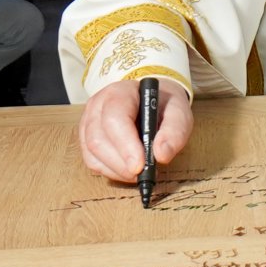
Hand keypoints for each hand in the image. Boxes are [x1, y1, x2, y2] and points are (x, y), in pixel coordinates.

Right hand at [78, 79, 194, 182]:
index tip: (140, 165)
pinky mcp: (86, 139)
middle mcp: (98, 105)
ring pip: (93, 153)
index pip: (114, 118)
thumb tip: (161, 155)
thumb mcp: (179, 112)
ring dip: (117, 170)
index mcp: (120, 92)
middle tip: (144, 174)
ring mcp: (88, 122)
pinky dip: (111, 171)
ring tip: (140, 172)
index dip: (125, 144)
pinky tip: (128, 171)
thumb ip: (175, 132)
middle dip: (121, 163)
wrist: (154, 101)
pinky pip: (93, 161)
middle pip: (98, 139)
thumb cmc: (164, 106)